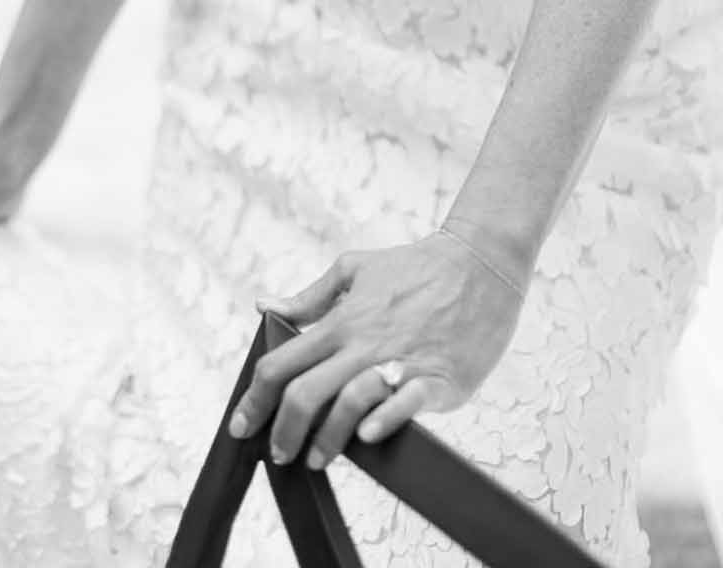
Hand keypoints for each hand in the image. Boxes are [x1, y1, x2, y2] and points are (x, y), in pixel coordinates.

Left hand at [230, 231, 524, 469]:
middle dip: (283, 431)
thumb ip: (311, 296)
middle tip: (277, 454)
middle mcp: (364, 343)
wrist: (481, 263)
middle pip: (306, 392)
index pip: (282, 363)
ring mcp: (400, 361)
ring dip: (326, 439)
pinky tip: (367, 438)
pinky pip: (405, 403)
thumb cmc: (417, 266)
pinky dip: (382, 421)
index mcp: (342, 320)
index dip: (254, 399)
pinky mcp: (438, 379)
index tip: (241, 427)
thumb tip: (265, 306)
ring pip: (348, 403)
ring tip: (316, 459)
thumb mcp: (356, 269)